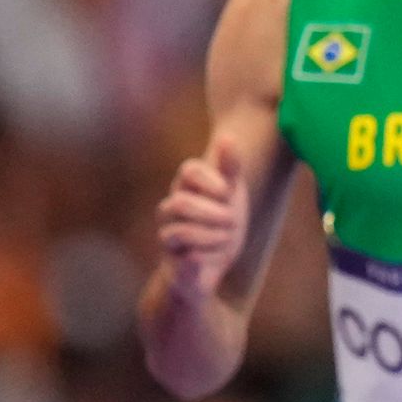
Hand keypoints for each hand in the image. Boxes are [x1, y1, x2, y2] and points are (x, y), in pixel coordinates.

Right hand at [153, 149, 250, 297]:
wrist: (211, 266)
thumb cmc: (221, 223)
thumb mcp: (230, 195)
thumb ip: (229, 168)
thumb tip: (228, 135)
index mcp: (186, 189)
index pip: (190, 170)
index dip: (212, 180)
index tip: (229, 193)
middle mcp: (171, 209)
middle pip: (181, 202)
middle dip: (214, 213)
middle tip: (233, 220)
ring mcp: (168, 234)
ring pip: (180, 231)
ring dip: (212, 235)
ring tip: (228, 239)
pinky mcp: (172, 261)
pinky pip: (183, 257)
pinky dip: (203, 256)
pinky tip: (213, 256)